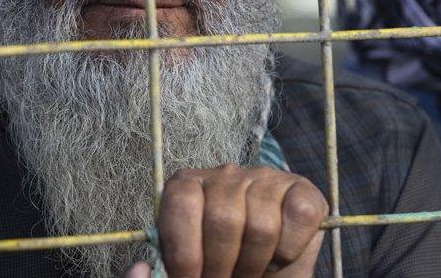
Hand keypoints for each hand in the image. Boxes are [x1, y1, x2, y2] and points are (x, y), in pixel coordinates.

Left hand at [127, 164, 327, 276]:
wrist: (267, 276)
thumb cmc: (220, 271)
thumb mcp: (186, 272)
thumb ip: (161, 272)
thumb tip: (137, 271)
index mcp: (187, 186)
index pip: (180, 204)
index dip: (184, 251)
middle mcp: (226, 173)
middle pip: (222, 219)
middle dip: (221, 266)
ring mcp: (267, 178)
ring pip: (260, 225)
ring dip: (254, 265)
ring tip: (248, 274)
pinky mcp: (303, 190)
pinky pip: (298, 217)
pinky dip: (288, 251)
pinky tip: (278, 258)